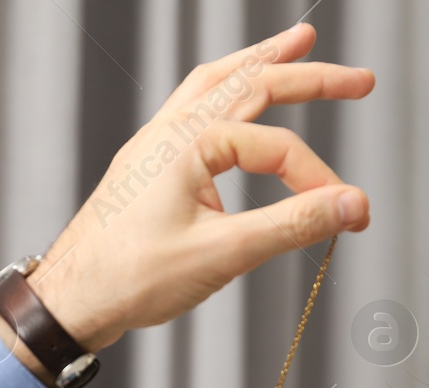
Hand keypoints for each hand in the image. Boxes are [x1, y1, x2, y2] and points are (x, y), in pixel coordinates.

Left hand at [24, 22, 373, 353]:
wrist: (71, 299)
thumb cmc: (128, 277)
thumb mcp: (222, 253)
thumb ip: (291, 226)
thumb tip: (348, 205)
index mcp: (187, 143)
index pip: (275, 149)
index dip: (317, 181)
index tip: (350, 214)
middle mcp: (170, 131)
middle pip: (250, 83)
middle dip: (308, 77)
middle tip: (357, 80)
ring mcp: (155, 144)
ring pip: (216, 84)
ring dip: (260, 64)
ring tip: (296, 47)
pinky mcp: (150, 164)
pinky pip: (193, 109)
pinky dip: (226, 92)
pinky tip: (237, 100)